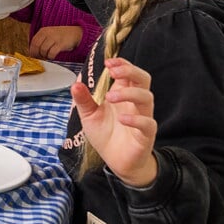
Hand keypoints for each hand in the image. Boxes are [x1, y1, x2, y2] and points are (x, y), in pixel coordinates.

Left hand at [30, 25, 81, 59]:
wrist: (76, 33)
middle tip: (40, 58)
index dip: (32, 50)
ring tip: (48, 57)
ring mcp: (54, 38)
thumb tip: (33, 52)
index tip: (33, 56)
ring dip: (44, 56)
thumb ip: (41, 41)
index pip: (33, 41)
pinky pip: (52, 53)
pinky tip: (52, 57)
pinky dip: (50, 57)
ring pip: (43, 50)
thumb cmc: (61, 36)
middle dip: (37, 54)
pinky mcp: (61, 44)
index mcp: (43, 31)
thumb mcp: (49, 35)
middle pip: (37, 46)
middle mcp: (47, 33)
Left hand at [71, 58, 158, 187]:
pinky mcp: (146, 134)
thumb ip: (83, 100)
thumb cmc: (105, 134)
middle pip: (143, 79)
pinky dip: (136, 119)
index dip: (122, 63)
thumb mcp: (89, 116)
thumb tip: (75, 83)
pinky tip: (122, 119)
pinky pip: (148, 123)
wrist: (117, 162)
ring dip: (129, 93)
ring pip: (147, 97)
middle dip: (130, 71)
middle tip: (113, 72)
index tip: (108, 62)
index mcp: (123, 93)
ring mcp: (143, 117)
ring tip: (110, 97)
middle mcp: (135, 102)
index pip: (129, 72)